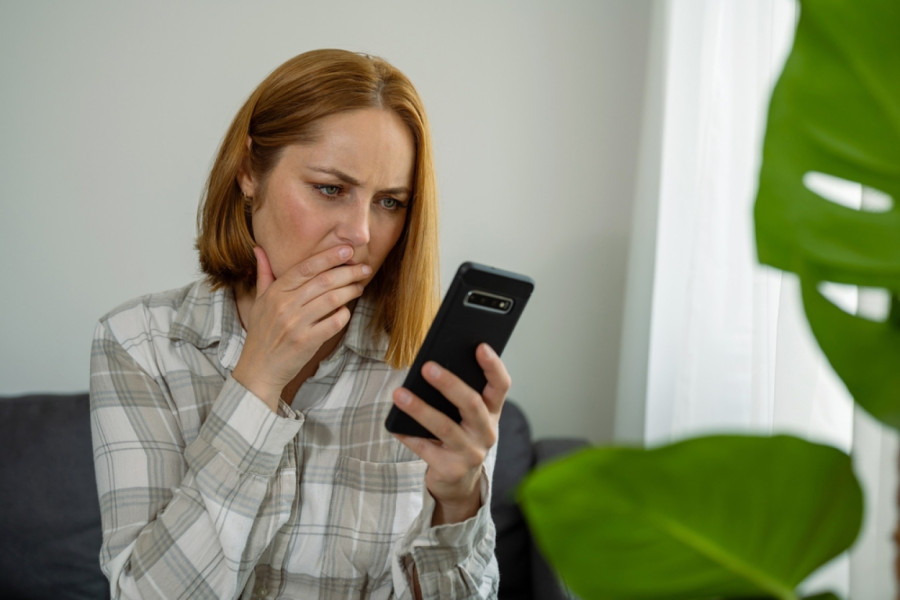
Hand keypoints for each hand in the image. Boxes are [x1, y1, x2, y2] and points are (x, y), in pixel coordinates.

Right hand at [232, 245, 370, 410]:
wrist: (259, 368)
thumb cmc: (261, 333)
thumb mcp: (259, 302)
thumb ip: (264, 274)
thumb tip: (260, 248)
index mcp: (275, 293)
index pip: (306, 268)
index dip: (329, 257)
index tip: (347, 250)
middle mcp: (285, 306)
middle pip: (324, 281)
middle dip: (348, 272)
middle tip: (363, 269)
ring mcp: (296, 324)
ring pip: (332, 299)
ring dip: (350, 291)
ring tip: (359, 287)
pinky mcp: (307, 341)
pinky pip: (334, 322)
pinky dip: (344, 314)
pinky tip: (346, 311)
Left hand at [391, 343, 509, 524]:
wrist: (459, 481)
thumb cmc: (460, 435)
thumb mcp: (466, 416)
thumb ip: (458, 395)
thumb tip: (431, 367)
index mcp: (493, 412)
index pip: (501, 385)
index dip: (493, 366)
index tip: (480, 346)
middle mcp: (487, 432)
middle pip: (472, 404)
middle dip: (450, 384)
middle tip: (427, 366)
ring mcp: (471, 453)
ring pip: (445, 427)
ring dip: (420, 409)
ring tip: (399, 394)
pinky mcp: (451, 469)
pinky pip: (425, 448)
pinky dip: (408, 435)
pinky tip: (394, 424)